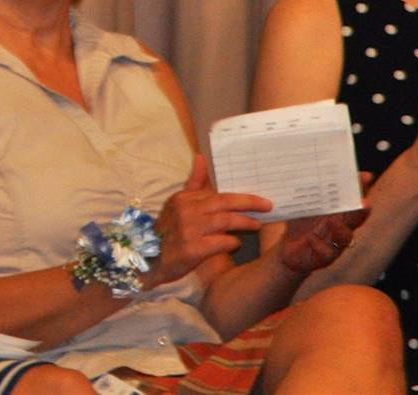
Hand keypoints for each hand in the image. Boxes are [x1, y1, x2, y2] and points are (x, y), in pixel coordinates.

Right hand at [145, 155, 269, 287]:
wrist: (150, 260)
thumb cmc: (170, 232)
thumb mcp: (178, 204)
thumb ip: (194, 183)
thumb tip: (201, 157)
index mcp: (183, 198)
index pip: (217, 193)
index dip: (240, 195)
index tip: (258, 198)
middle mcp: (185, 211)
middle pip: (224, 202)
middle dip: (249, 203)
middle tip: (268, 206)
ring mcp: (187, 230)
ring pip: (225, 221)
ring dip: (245, 222)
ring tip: (257, 224)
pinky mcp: (191, 249)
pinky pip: (220, 242)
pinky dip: (231, 242)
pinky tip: (236, 243)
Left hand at [275, 173, 372, 274]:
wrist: (288, 250)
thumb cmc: (300, 224)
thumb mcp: (303, 204)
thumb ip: (309, 190)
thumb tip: (310, 169)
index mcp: (338, 212)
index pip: (354, 199)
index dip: (361, 189)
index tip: (365, 176)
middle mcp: (341, 227)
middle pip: (356, 219)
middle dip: (361, 210)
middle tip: (364, 202)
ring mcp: (335, 243)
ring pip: (345, 238)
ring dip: (340, 228)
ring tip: (331, 220)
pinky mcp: (323, 258)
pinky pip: (326, 254)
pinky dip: (320, 245)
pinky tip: (311, 238)